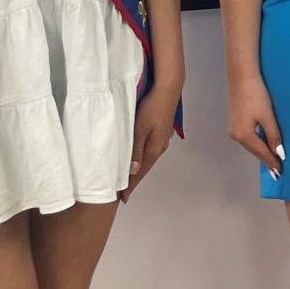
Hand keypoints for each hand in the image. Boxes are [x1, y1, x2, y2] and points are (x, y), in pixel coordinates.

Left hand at [121, 82, 180, 200]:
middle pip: (145, 168)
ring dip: (137, 168)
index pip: (140, 173)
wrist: (168, 89)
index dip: (131, 186)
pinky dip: (141, 158)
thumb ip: (135, 151)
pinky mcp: (161, 132)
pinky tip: (137, 157)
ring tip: (127, 177)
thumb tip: (132, 172)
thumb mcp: (139, 129)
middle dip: (133, 180)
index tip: (122, 199)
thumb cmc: (151, 108)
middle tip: (121, 191)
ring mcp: (162, 139)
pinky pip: (149, 150)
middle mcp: (160, 147)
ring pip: (147, 159)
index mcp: (155, 149)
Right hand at [226, 73, 283, 178]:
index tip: (279, 173)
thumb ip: (274, 136)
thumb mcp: (268, 116)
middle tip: (277, 170)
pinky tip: (263, 143)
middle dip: (266, 159)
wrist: (242, 76)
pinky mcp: (235, 121)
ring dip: (262, 151)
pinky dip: (257, 142)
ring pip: (251, 144)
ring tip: (272, 159)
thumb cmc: (256, 94)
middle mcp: (236, 135)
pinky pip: (248, 137)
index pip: (261, 153)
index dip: (271, 162)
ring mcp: (234, 128)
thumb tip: (279, 153)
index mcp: (244, 136)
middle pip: (255, 151)